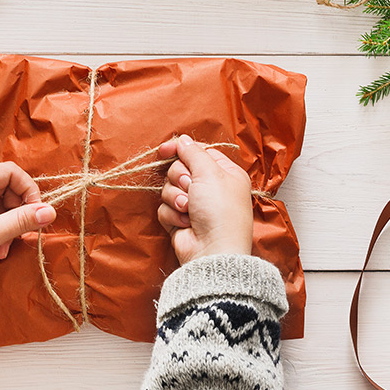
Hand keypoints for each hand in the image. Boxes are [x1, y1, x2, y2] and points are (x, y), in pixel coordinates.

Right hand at [157, 135, 253, 264]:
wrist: (213, 249)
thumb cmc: (220, 210)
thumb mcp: (210, 173)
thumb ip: (193, 153)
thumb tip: (182, 139)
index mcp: (224, 173)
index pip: (197, 153)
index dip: (180, 150)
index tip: (164, 150)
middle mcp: (210, 188)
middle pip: (179, 169)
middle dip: (180, 178)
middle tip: (190, 188)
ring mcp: (194, 205)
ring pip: (169, 188)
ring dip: (176, 197)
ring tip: (188, 209)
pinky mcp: (180, 220)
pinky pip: (165, 208)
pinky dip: (172, 214)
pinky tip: (185, 223)